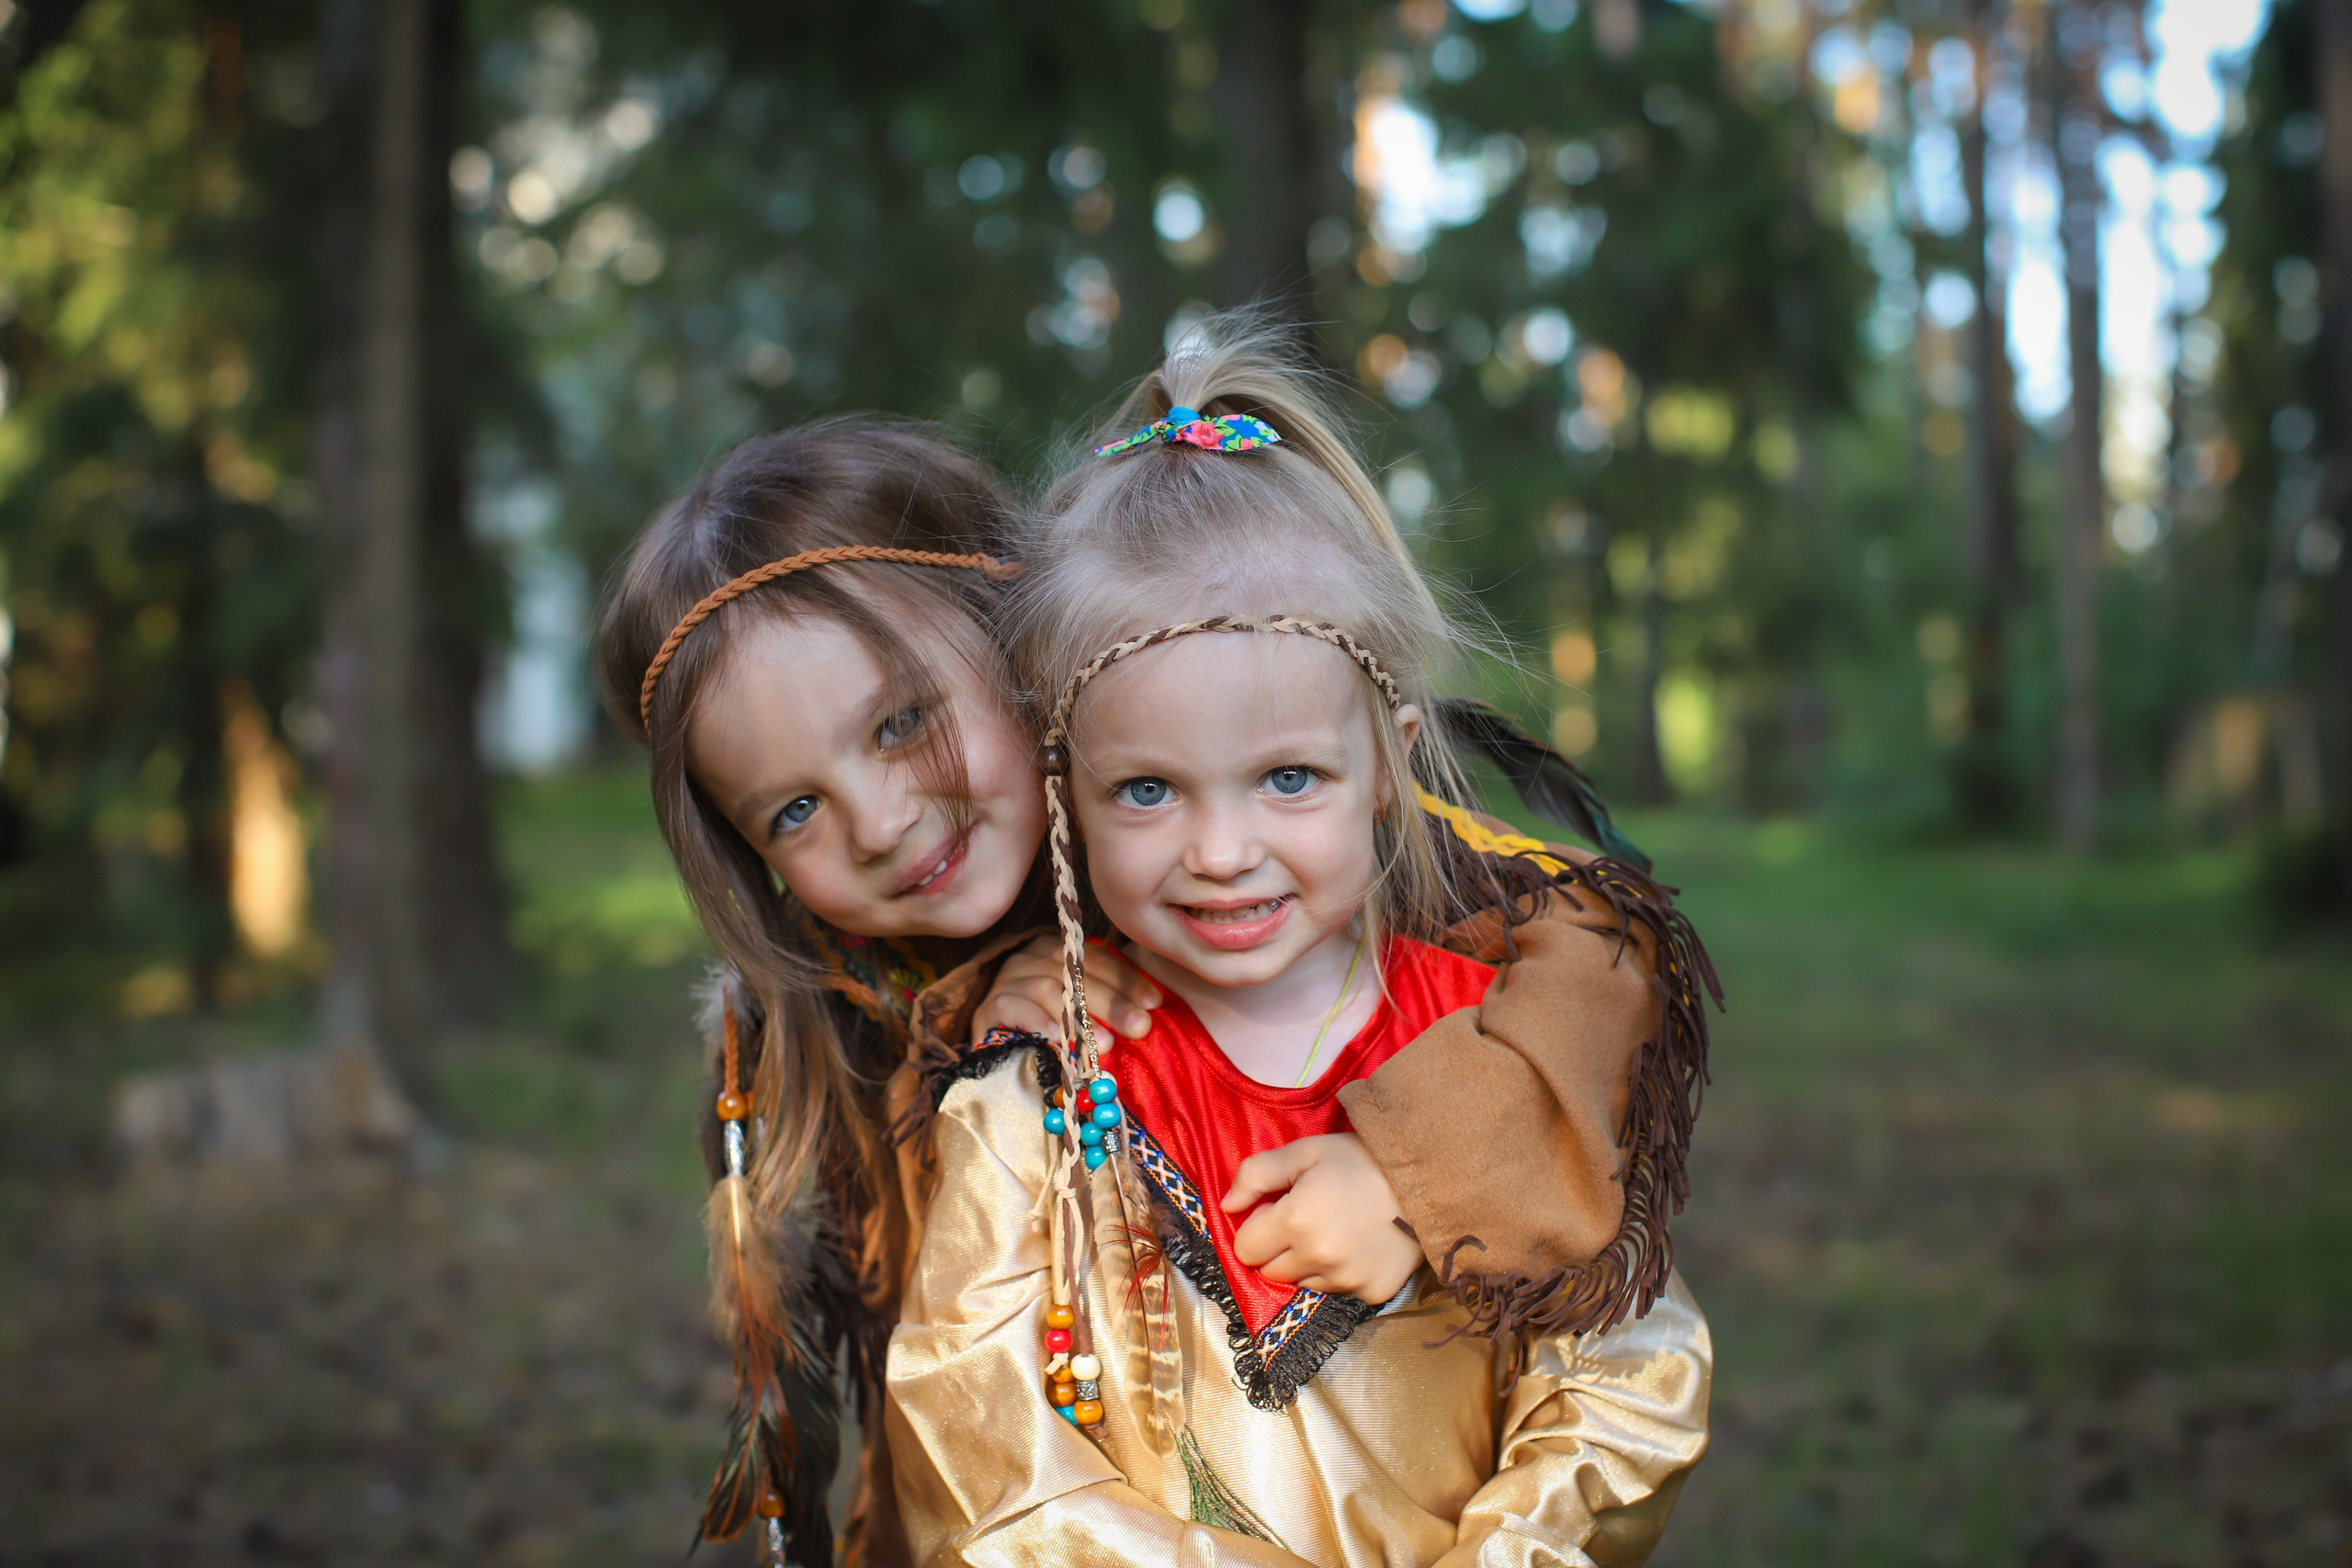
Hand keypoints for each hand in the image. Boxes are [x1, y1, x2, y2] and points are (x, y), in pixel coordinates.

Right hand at [970, 933, 1162, 1046]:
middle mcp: (1030, 958)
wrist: (1000, 1054)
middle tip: (1140, 1027)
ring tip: (1107, 1044)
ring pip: (1047, 988)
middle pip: (1074, 972)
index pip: (1095, 958)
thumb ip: (1108, 1003)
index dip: (1126, 979)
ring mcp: (1006, 981)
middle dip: (1112, 1001)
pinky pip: (1012, 1008)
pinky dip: (1038, 1022)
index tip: (1155, 1002)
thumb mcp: (1083, 1010)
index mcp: (1057, 950)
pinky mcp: (987, 1008)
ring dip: (1080, 1017)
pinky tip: (1058, 1040)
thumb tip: (1151, 1010)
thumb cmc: (1051, 1031)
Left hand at [1221, 1133, 1421, 1302]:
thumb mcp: (1305, 1151)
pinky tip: (1358, 1246)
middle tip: (1307, 1219)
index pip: (1245, 1248)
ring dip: (1307, 1263)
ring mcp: (1347, 1281)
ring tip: (1335, 1230)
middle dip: (1278, 1248)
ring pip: (1302, 1284)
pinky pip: (1337, 1292)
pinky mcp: (1372, 1293)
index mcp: (1296, 1222)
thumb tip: (1226, 1205)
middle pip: (1270, 1271)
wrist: (1429, 1179)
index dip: (1258, 1227)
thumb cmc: (1361, 1160)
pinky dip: (1339, 1274)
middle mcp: (1318, 1259)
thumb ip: (1256, 1174)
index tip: (1280, 1208)